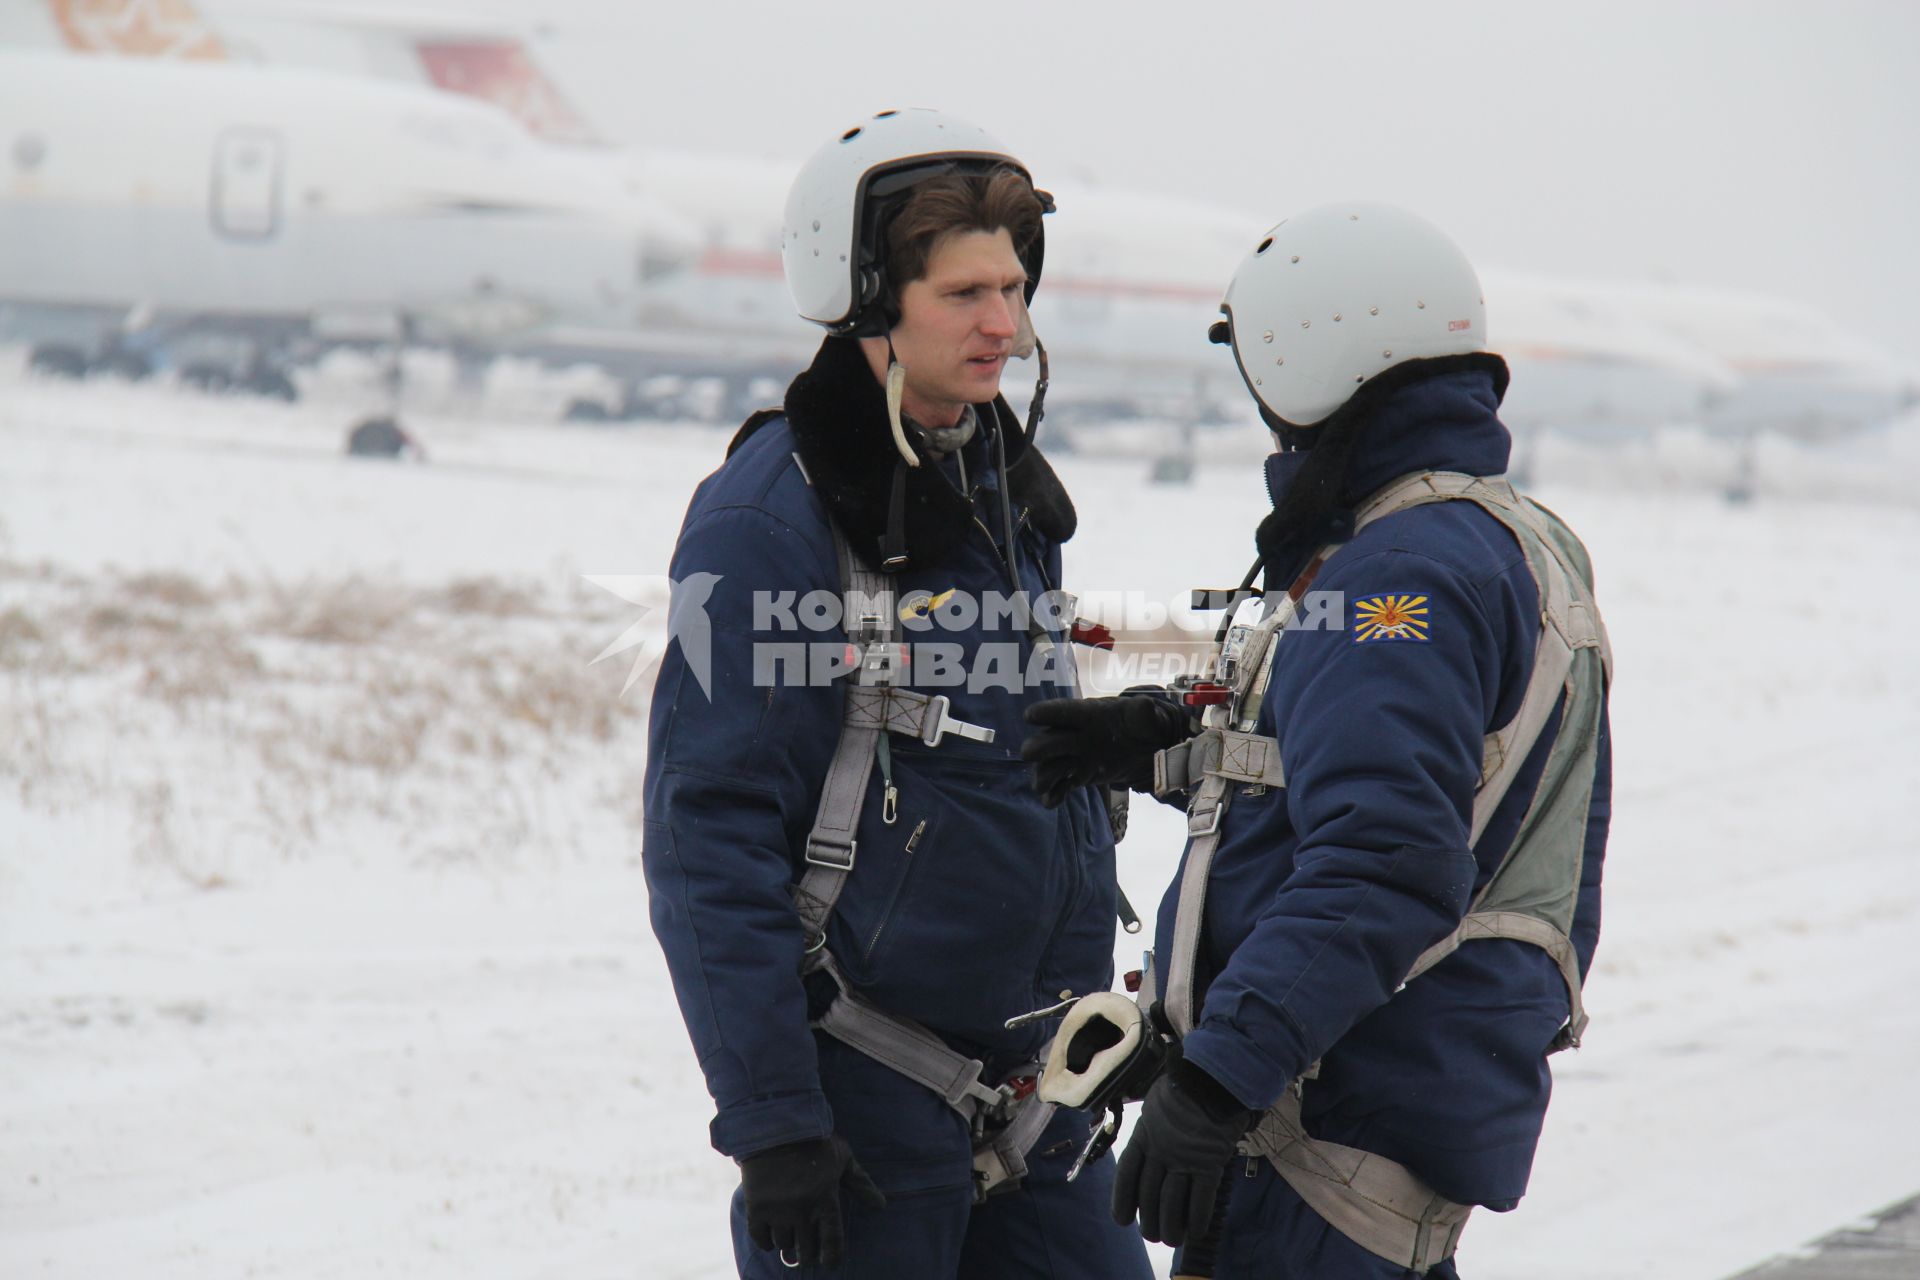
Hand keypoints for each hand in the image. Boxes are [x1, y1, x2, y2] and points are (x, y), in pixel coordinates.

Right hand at [740, 1135, 885, 1267]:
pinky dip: (766, 1242)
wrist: (776, 1127)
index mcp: (827, 1200)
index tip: (828, 1262)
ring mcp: (779, 1210)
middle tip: (806, 1252)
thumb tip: (880, 1205)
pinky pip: (760, 1238)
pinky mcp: (757, 1207)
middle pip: (806, 1250)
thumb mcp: (842, 1158)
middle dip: (807, 1255)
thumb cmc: (815, 1141)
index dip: (831, 1258)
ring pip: (783, 1245)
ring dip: (787, 1246)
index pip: (832, 1243)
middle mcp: (803, 1210)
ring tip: (789, 1241)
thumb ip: (860, 1184)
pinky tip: (770, 1238)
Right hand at [1021, 692, 1192, 807]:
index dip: (1048, 712)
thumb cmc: (1141, 724)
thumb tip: (1144, 706)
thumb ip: (1143, 712)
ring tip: (1043, 787)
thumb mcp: (1147, 715)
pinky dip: (1053, 794)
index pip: (1066, 711)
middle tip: (1028, 753)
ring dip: (1043, 776)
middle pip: (1050, 740)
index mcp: (1089, 715)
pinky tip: (1052, 802)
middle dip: (1039, 747)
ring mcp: (1074, 756)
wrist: (1144, 746)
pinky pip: (1060, 785)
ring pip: (1050, 765)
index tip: (1030, 716)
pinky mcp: (1078, 775)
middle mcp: (1075, 735)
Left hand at [1111, 1058, 1254, 1247]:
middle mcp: (1160, 1150)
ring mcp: (1185, 1158)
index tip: (1122, 1220)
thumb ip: (1154, 1125)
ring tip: (1173, 1239)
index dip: (1123, 1199)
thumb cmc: (1188, 1084)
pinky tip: (1196, 1232)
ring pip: (1172, 1202)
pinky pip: (1201, 1199)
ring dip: (1172, 1226)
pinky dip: (1198, 1219)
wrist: (1215, 1075)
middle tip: (1153, 1235)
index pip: (1127, 1172)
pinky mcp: (1210, 1163)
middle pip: (1149, 1194)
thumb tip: (1153, 1142)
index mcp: (1144, 1133)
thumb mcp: (1158, 1101)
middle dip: (1150, 1220)